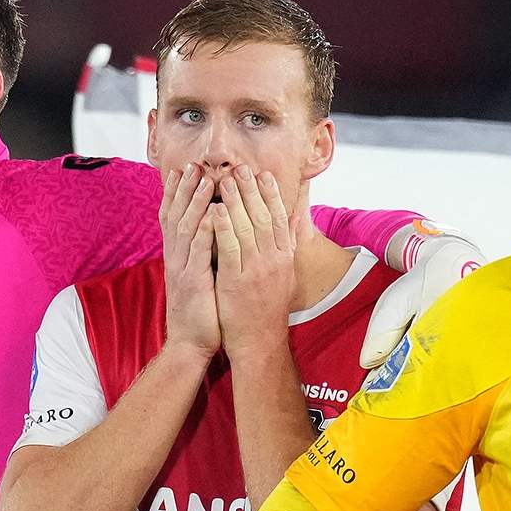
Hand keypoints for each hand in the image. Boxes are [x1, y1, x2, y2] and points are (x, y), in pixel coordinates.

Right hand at [160, 159, 221, 359]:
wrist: (191, 344)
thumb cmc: (201, 312)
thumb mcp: (199, 278)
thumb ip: (202, 255)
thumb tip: (210, 234)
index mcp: (178, 256)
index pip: (173, 217)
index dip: (176, 193)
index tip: (183, 169)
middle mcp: (176, 258)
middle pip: (176, 215)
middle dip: (184, 188)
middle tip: (192, 164)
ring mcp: (182, 269)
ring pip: (186, 227)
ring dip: (195, 202)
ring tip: (204, 179)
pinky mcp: (193, 282)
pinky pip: (198, 251)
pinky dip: (205, 231)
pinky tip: (212, 214)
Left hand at [212, 160, 300, 346]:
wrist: (260, 342)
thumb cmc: (268, 308)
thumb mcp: (286, 275)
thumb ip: (289, 245)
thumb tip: (296, 218)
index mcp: (285, 258)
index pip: (280, 218)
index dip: (271, 194)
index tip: (262, 173)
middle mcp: (274, 261)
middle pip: (264, 217)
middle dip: (251, 190)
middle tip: (240, 167)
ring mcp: (256, 271)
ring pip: (247, 228)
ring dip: (235, 202)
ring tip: (223, 180)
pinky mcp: (236, 282)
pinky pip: (229, 250)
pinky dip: (222, 228)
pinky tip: (214, 210)